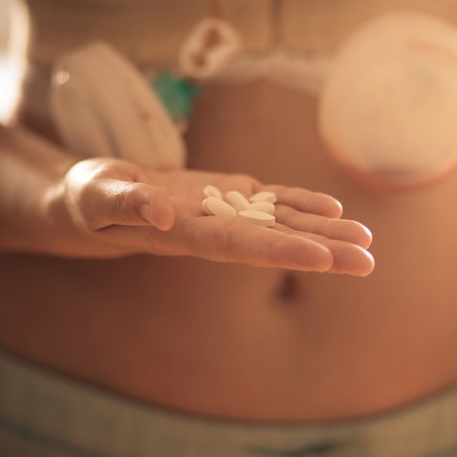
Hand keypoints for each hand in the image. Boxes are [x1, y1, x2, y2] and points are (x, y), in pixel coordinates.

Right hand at [53, 157, 374, 275]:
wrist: (93, 203)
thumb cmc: (86, 201)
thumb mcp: (96, 196)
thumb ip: (126, 204)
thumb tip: (162, 213)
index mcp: (184, 235)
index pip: (240, 246)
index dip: (282, 250)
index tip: (324, 260)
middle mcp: (213, 229)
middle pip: (275, 241)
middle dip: (322, 251)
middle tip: (369, 261)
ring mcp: (224, 212)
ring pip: (281, 221)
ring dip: (324, 231)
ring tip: (367, 239)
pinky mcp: (225, 194)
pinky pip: (269, 200)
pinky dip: (301, 203)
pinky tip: (333, 209)